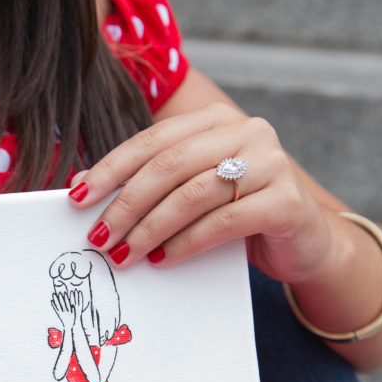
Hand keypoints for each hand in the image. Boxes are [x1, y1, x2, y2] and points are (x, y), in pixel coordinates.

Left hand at [50, 291, 74, 325]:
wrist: (68, 326)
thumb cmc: (72, 320)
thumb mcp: (74, 315)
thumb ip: (73, 310)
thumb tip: (73, 305)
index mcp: (69, 311)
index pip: (67, 303)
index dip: (66, 298)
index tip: (65, 293)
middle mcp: (64, 311)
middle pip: (62, 303)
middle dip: (60, 298)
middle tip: (58, 292)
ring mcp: (61, 313)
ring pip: (57, 305)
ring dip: (55, 300)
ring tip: (53, 295)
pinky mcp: (58, 314)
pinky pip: (55, 309)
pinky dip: (53, 305)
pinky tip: (51, 301)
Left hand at [71, 103, 340, 283]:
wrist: (304, 244)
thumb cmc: (238, 217)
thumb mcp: (192, 193)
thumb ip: (152, 184)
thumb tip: (79, 187)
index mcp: (218, 120)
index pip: (153, 140)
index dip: (110, 168)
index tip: (76, 197)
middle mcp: (249, 131)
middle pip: (170, 165)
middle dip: (126, 203)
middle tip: (98, 236)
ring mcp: (273, 163)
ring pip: (193, 194)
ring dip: (150, 228)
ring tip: (123, 254)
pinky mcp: (287, 201)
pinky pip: (224, 222)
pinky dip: (186, 243)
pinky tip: (162, 260)